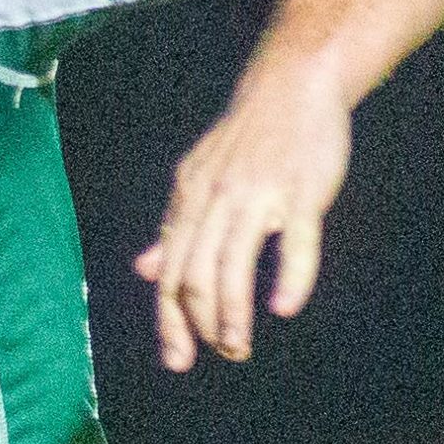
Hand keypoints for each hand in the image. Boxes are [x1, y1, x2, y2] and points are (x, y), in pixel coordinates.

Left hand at [135, 78, 350, 371]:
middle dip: (200, 323)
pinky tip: (284, 307)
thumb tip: (143, 269)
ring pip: (234, 263)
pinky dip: (290, 276)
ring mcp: (258, 195)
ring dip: (233, 312)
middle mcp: (215, 198)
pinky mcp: (300, 192)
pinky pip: (295, 240)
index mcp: (187, 198)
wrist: (290, 85)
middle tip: (220, 355)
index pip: (169, 270)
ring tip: (238, 346)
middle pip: (195, 272)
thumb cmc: (246, 139)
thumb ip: (173, 227)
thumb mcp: (196, 178)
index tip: (177, 358)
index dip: (169, 318)